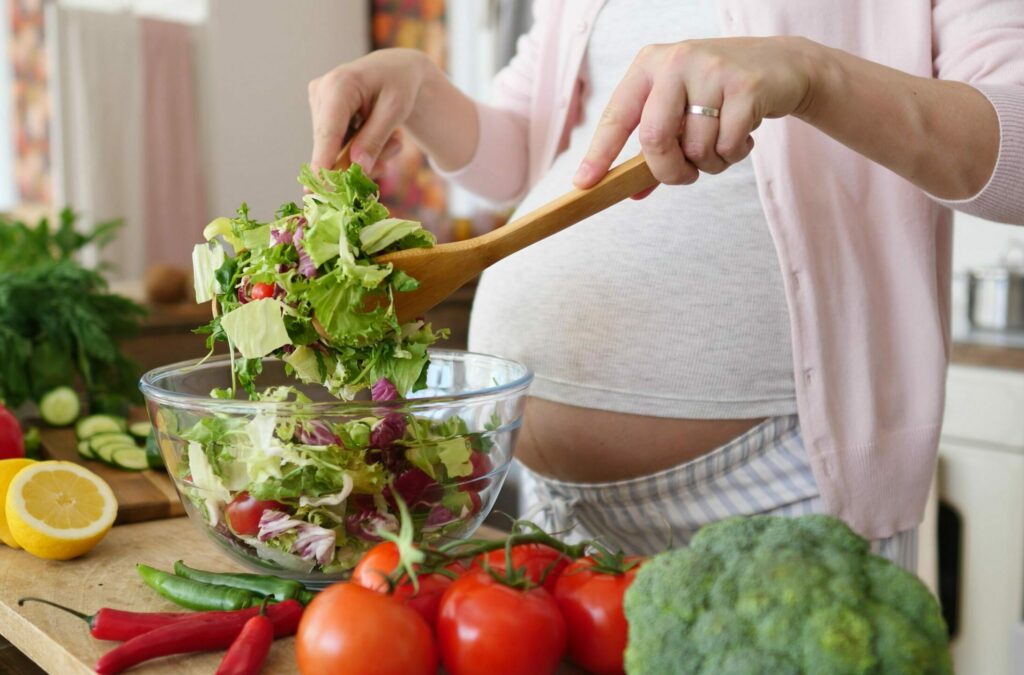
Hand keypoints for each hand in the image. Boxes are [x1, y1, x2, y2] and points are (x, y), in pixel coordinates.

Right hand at [308, 48, 431, 174]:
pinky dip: (359, 150)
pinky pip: (337, 146)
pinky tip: (379, 138)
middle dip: (357, 162)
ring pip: (334, 150)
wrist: (396, 69)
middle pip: (330, 145)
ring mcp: (318, 104)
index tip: (320, 191)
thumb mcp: (395, 110)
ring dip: (364, 155)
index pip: (327, 132)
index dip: (324, 164)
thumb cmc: (399, 84)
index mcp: (338, 85)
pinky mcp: (321, 114)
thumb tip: (357, 169)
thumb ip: (375, 139)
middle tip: (388, 160)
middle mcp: (321, 93)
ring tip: (391, 139)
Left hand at [573, 37, 818, 190]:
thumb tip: (631, 192)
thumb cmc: (721, 94)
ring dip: (710, 163)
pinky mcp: (746, 86)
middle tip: (684, 177)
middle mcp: (676, 61)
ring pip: (696, 148)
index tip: (584, 184)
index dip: (599, 153)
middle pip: (654, 138)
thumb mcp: (681, 110)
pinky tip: (744, 134)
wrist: (784, 65)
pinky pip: (728, 146)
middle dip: (668, 171)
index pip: (617, 116)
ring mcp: (712, 70)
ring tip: (723, 142)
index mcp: (650, 65)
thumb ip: (656, 148)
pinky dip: (734, 154)